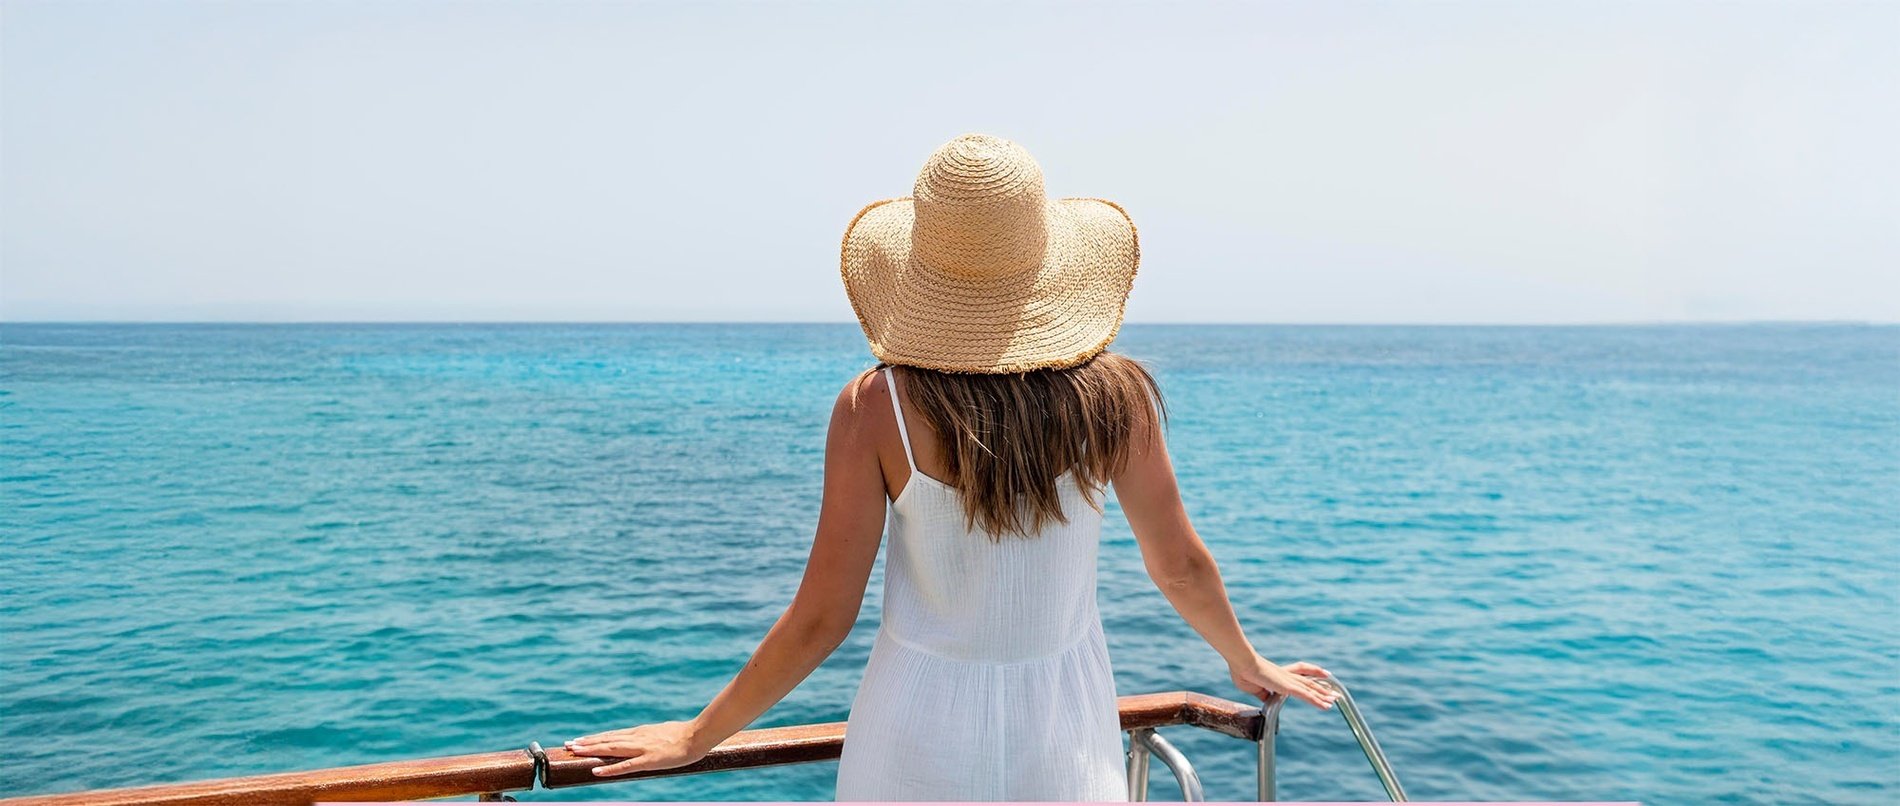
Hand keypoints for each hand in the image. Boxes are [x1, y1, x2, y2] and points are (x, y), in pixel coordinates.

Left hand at [564, 719, 709, 776]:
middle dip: (586, 743)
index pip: (611, 735)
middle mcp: (637, 737)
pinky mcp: (649, 760)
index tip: (578, 740)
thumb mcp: (662, 733)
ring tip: (574, 752)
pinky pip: (626, 766)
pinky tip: (596, 771)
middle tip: (567, 745)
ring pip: (611, 749)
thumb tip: (644, 741)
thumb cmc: (684, 735)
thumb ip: (650, 738)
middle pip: (606, 740)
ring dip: (591, 750)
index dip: (594, 738)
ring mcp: (642, 748)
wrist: (698, 735)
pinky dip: (610, 768)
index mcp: (640, 732)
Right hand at [1228, 655, 1337, 709]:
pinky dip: (1317, 701)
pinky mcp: (1287, 686)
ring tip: (1335, 700)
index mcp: (1279, 674)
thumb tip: (1266, 699)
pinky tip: (1326, 706)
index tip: (1321, 676)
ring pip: (1311, 689)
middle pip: (1309, 681)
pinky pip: (1307, 696)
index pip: (1299, 672)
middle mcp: (1287, 676)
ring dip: (1323, 695)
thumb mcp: (1254, 687)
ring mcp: (1288, 680)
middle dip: (1322, 688)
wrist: (1242, 662)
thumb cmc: (1242, 671)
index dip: (1311, 673)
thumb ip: (1262, 693)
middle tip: (1334, 693)